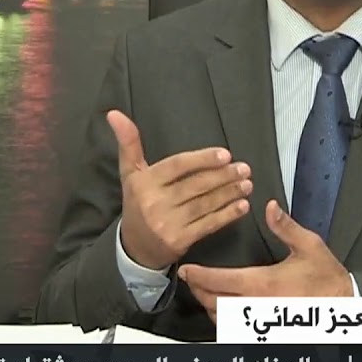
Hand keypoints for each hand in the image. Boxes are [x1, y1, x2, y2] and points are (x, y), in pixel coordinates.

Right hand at [109, 110, 252, 270]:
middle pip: (195, 185)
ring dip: (229, 194)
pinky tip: (242, 205)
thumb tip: (114, 113)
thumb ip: (128, 143)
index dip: (202, 159)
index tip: (225, 155)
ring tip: (247, 184)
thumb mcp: (130, 173)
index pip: (177, 166)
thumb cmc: (137, 202)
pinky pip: (208, 224)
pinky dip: (227, 215)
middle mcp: (154, 203)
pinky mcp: (180, 240)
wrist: (135, 247)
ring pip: (204, 204)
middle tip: (244, 168)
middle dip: (223, 176)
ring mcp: (167, 224)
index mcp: (143, 183)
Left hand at [177, 200, 352, 323]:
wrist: (343, 307)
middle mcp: (256, 307)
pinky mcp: (265, 333)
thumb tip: (269, 207)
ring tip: (203, 291)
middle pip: (213, 303)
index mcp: (263, 284)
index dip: (198, 276)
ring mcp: (260, 324)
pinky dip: (223, 321)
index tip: (187, 269)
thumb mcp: (309, 246)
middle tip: (191, 278)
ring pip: (221, 320)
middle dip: (198, 290)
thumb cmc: (326, 278)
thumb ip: (286, 227)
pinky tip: (223, 310)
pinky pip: (235, 331)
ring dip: (208, 306)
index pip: (220, 281)